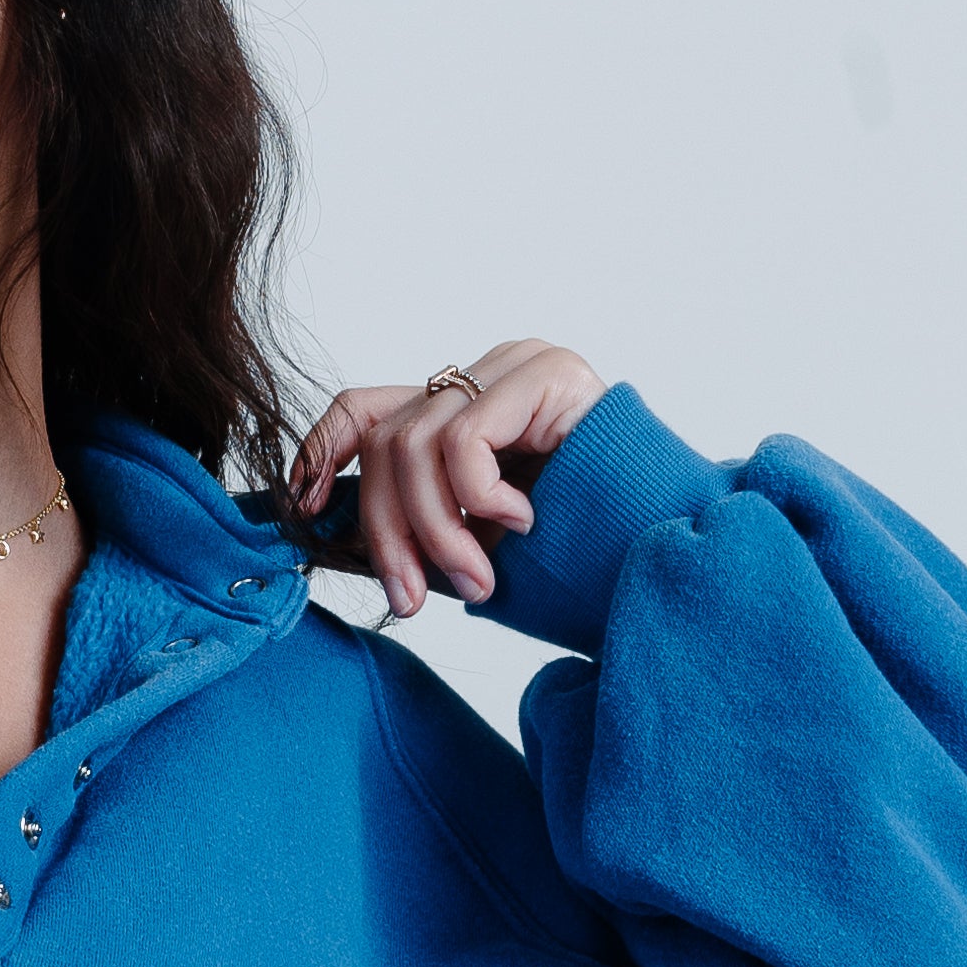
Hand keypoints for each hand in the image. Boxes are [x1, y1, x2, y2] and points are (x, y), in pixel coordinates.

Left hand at [288, 342, 604, 617]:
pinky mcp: (548, 373)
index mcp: (463, 411)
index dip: (320, 453)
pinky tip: (522, 524)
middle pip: (385, 437)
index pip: (363, 409)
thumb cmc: (576, 552)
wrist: (662, 550)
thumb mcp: (474, 543)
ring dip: (437, 531)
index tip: (305, 511)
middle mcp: (484, 378)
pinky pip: (466, 438)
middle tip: (412, 599)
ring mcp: (516, 367)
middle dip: (386, 531)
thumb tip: (329, 537)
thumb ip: (417, 527)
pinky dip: (479, 497)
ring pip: (416, 443)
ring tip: (480, 579)